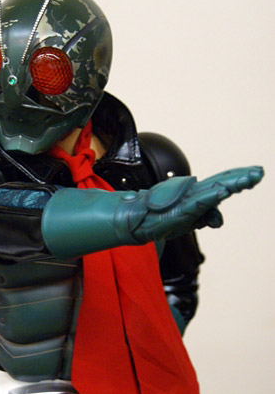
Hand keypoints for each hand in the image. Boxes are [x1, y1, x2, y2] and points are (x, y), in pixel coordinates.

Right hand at [131, 166, 263, 242]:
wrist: (134, 221)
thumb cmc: (158, 219)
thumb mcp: (187, 221)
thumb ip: (205, 217)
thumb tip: (220, 219)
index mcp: (196, 194)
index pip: (221, 182)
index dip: (238, 178)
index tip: (256, 174)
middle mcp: (192, 193)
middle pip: (220, 181)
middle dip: (240, 177)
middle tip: (259, 172)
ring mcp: (184, 200)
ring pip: (211, 190)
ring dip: (230, 184)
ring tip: (247, 180)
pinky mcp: (177, 211)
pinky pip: (196, 203)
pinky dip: (210, 197)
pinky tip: (223, 192)